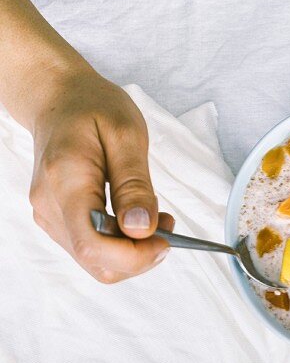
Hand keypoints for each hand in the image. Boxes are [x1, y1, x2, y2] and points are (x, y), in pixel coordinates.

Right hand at [28, 66, 172, 282]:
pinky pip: (93, 250)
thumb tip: (141, 229)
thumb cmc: (91, 107)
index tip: (165, 239)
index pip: (94, 245)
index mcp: (65, 180)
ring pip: (97, 262)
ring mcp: (50, 217)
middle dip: (140, 256)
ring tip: (154, 219)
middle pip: (98, 262)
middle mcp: (51, 206)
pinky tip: (135, 219)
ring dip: (134, 252)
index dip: (134, 256)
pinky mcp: (58, 222)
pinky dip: (121, 245)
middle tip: (166, 225)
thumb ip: (134, 185)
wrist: (57, 99)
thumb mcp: (126, 134)